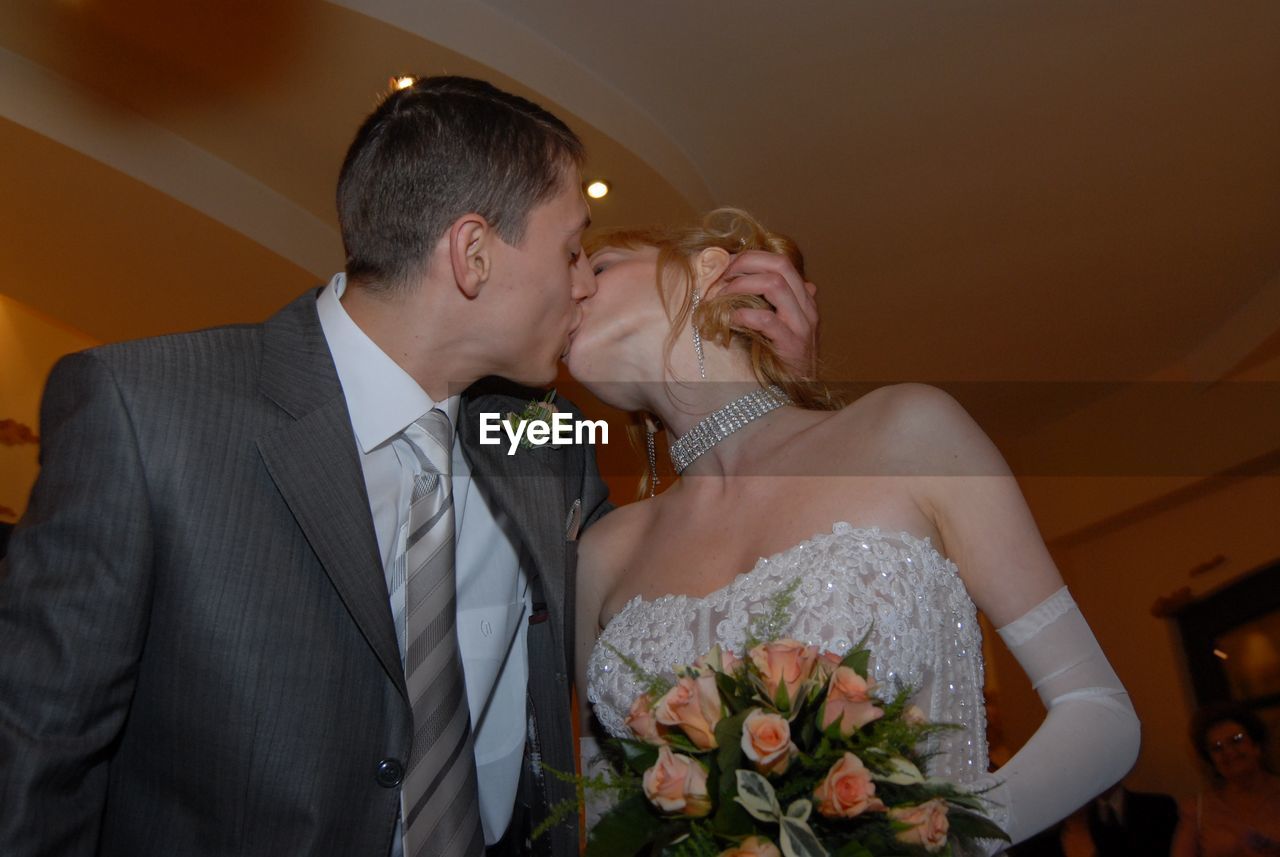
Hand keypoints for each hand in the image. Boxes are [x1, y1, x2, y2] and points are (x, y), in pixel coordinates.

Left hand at [714, 250, 818, 377]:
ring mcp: (801, 325)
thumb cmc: (782, 359)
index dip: (749, 257)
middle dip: (744, 264)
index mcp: (802, 298)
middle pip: (779, 265)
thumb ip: (768, 303)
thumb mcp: (778, 325)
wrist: (799, 394)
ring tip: (721, 298)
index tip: (724, 265)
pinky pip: (767, 320)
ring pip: (774, 285)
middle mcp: (806, 307)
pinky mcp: (792, 345)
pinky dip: (743, 315)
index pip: (780, 261)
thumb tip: (744, 280)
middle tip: (720, 276)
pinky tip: (729, 321)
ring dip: (740, 286)